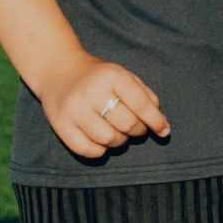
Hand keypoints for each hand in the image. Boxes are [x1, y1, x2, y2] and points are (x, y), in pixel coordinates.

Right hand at [35, 51, 169, 158]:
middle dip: (139, 130)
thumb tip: (161, 122)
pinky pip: (86, 150)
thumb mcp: (124, 75)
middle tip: (137, 128)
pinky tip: (103, 142)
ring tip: (120, 132)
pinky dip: (100, 151)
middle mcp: (92, 92)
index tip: (164, 131)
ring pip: (108, 139)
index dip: (156, 121)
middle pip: (126, 124)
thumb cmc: (99, 76)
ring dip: (121, 141)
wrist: (58, 71)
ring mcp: (74, 110)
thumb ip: (145, 95)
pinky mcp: (60, 125)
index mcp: (113, 76)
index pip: (141, 104)